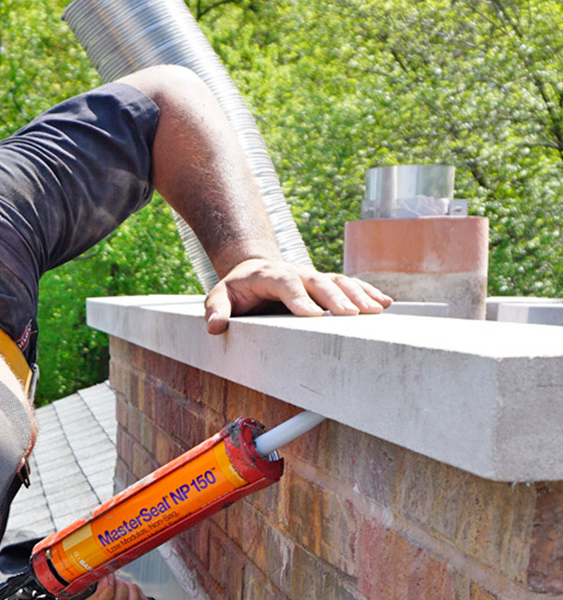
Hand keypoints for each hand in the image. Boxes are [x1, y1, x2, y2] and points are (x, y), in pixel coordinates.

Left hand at [204, 258, 392, 334]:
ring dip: (358, 295)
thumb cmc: (235, 290)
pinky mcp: (324, 285)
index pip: (286, 283)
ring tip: (375, 311)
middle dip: (335, 298)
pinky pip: (348, 286)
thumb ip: (215, 310)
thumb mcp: (218, 297)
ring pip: (338, 282)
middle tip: (350, 316)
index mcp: (268, 275)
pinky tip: (385, 304)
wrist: (251, 272)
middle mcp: (295, 272)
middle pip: (318, 281)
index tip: (313, 316)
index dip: (299, 298)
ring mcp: (312, 277)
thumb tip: (215, 327)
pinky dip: (367, 293)